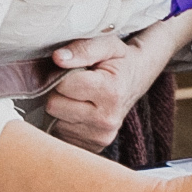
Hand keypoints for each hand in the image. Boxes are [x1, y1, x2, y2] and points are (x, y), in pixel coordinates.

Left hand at [43, 30, 166, 149]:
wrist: (138, 78)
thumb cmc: (120, 60)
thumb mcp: (108, 45)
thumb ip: (83, 48)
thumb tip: (58, 58)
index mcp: (111, 92)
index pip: (63, 84)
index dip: (61, 72)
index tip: (71, 68)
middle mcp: (107, 120)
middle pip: (54, 105)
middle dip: (59, 91)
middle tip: (74, 83)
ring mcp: (100, 137)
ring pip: (54, 120)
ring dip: (61, 107)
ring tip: (79, 96)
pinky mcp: (94, 147)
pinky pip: (60, 134)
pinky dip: (65, 121)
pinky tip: (79, 110)